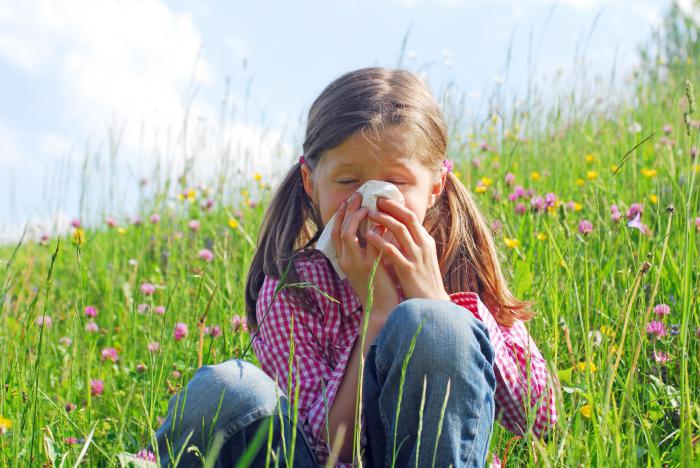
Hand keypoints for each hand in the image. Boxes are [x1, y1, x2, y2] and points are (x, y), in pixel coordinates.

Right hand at [331, 192, 400, 314]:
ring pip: (349, 234)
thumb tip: (375, 226)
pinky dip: (374, 229)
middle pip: (340, 230)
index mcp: (343, 260)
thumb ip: (367, 248)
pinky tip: (381, 220)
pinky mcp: (371, 267)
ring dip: (356, 217)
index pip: (336, 233)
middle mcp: (346, 261)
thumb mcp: (366, 265)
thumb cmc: (377, 286)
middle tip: (357, 196)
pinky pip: (370, 243)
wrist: (382, 308)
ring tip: (366, 205)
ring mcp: (357, 264)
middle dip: (347, 211)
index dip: (341, 216)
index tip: (348, 201)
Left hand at [366, 197, 450, 301]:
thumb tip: (399, 230)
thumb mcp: (422, 258)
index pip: (412, 217)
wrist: (431, 304)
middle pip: (407, 218)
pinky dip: (379, 240)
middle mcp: (423, 246)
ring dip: (384, 219)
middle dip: (391, 207)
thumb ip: (413, 244)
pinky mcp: (408, 269)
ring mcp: (416, 257)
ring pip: (400, 230)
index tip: (383, 200)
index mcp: (426, 242)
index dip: (397, 207)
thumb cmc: (423, 282)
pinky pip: (392, 250)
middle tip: (375, 199)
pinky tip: (368, 235)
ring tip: (369, 213)